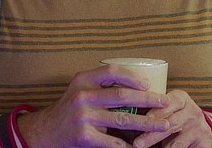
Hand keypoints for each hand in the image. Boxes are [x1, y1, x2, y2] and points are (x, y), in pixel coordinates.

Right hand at [17, 64, 170, 146]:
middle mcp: (82, 96)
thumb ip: (100, 85)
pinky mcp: (84, 137)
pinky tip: (140, 145)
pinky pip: (114, 142)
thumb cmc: (70, 109)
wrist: (46, 132)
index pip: (111, 71)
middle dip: (148, 99)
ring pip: (124, 120)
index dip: (133, 76)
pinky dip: (129, 144)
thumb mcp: (79, 90)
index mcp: (82, 80)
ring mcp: (83, 117)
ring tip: (164, 125)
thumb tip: (137, 86)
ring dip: (148, 123)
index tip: (148, 84)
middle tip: (165, 103)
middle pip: (123, 95)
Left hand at [132, 90, 211, 147]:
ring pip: (177, 142)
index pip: (166, 104)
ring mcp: (199, 127)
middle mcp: (192, 111)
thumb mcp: (168, 108)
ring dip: (161, 147)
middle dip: (151, 135)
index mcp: (180, 98)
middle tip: (137, 143)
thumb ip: (154, 109)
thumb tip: (128, 116)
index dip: (154, 112)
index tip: (141, 119)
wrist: (201, 128)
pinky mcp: (204, 142)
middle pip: (170, 124)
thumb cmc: (176, 116)